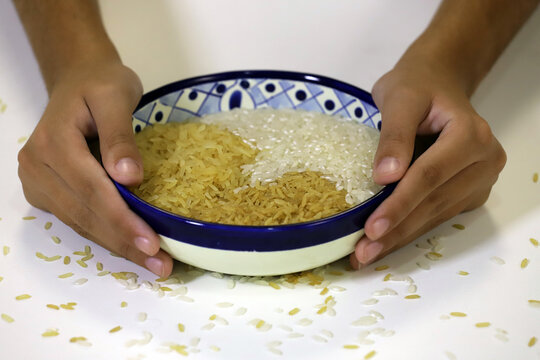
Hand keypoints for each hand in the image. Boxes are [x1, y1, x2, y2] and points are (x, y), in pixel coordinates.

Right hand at [17, 60, 172, 276]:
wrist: (79, 78)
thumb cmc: (100, 84)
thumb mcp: (115, 97)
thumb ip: (120, 136)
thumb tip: (129, 177)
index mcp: (53, 143)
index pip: (92, 191)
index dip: (122, 221)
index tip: (152, 244)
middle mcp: (37, 166)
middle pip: (85, 213)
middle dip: (124, 242)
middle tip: (160, 266)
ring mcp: (38, 181)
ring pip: (80, 222)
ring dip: (117, 246)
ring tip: (152, 264)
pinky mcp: (47, 190)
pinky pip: (77, 218)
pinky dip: (106, 234)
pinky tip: (130, 247)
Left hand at [350, 61, 506, 267]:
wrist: (437, 82)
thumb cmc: (417, 86)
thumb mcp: (399, 99)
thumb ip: (394, 136)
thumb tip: (386, 177)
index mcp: (471, 135)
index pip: (430, 176)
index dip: (399, 205)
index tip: (370, 229)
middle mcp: (484, 161)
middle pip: (434, 202)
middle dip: (396, 230)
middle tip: (362, 254)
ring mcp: (479, 179)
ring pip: (436, 215)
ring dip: (400, 237)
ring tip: (366, 255)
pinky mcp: (468, 192)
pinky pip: (437, 214)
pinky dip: (409, 229)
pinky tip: (384, 243)